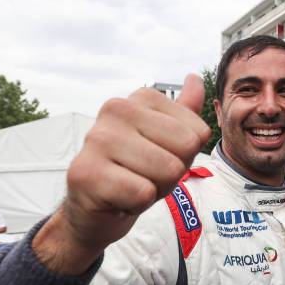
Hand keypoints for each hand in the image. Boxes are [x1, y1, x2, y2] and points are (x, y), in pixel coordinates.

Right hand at [33, 74, 211, 274]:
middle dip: (173, 174)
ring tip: (132, 185)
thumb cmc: (136, 171)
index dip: (185, 157)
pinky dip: (136, 204)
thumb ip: (184, 111)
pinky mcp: (86, 173)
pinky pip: (143, 193)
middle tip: (145, 175)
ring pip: (167, 171)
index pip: (198, 133)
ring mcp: (97, 138)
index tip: (159, 159)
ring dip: (155, 190)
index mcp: (141, 97)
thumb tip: (195, 77)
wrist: (94, 207)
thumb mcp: (166, 140)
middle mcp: (116, 109)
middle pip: (185, 149)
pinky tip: (118, 198)